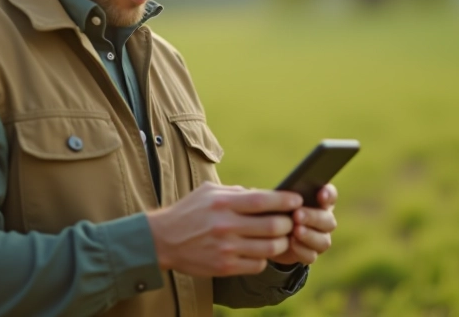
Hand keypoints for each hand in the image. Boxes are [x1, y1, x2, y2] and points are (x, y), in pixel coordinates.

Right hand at [146, 182, 302, 276]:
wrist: (161, 240)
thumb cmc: (189, 211)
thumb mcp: (209, 192)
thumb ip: (237, 192)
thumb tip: (265, 194)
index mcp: (223, 203)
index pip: (263, 200)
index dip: (285, 200)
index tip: (297, 199)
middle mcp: (226, 226)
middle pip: (273, 226)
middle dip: (288, 223)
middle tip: (291, 221)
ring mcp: (226, 249)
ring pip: (270, 248)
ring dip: (281, 242)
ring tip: (280, 237)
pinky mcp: (224, 267)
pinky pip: (258, 265)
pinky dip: (264, 258)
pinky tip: (260, 251)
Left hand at [268, 184, 337, 265]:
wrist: (267, 235)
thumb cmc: (277, 210)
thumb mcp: (279, 200)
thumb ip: (287, 196)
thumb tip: (287, 193)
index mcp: (319, 202)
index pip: (330, 196)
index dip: (328, 195)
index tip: (320, 194)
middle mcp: (324, 221)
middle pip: (328, 220)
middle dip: (313, 217)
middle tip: (297, 215)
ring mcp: (320, 239)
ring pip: (323, 240)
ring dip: (309, 235)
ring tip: (295, 230)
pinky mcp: (310, 254)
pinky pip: (311, 255)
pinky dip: (301, 249)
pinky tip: (291, 243)